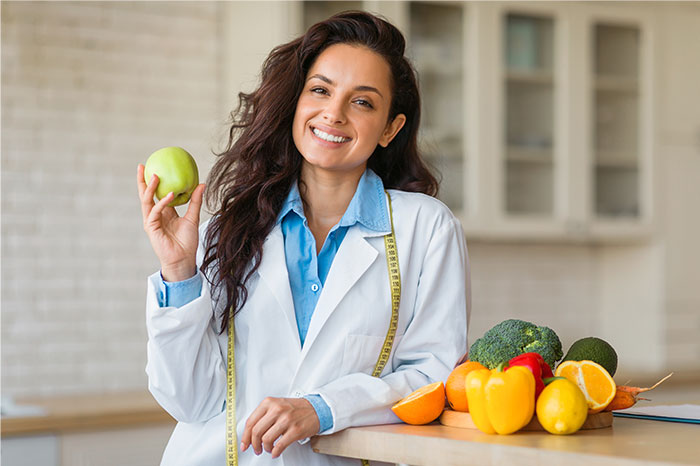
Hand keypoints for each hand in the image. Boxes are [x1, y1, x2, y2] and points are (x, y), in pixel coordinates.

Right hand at [136, 164, 205, 280]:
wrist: (184, 259)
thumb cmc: (187, 241)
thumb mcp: (193, 217)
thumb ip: (195, 201)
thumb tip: (201, 184)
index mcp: (164, 213)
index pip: (155, 194)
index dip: (152, 182)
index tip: (153, 167)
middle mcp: (155, 216)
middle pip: (145, 195)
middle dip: (142, 181)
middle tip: (142, 166)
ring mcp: (152, 221)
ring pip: (146, 201)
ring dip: (149, 188)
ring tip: (156, 176)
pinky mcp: (151, 228)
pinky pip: (155, 212)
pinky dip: (162, 203)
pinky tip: (169, 194)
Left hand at [240, 397, 320, 458]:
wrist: (315, 409)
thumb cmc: (295, 408)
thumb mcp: (277, 405)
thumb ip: (263, 416)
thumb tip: (250, 433)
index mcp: (269, 403)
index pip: (251, 422)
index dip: (245, 436)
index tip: (244, 444)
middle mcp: (277, 410)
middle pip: (256, 432)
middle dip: (254, 445)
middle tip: (256, 449)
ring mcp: (286, 420)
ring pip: (266, 439)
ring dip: (265, 448)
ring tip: (268, 449)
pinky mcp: (295, 430)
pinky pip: (279, 445)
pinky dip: (275, 452)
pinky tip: (276, 452)